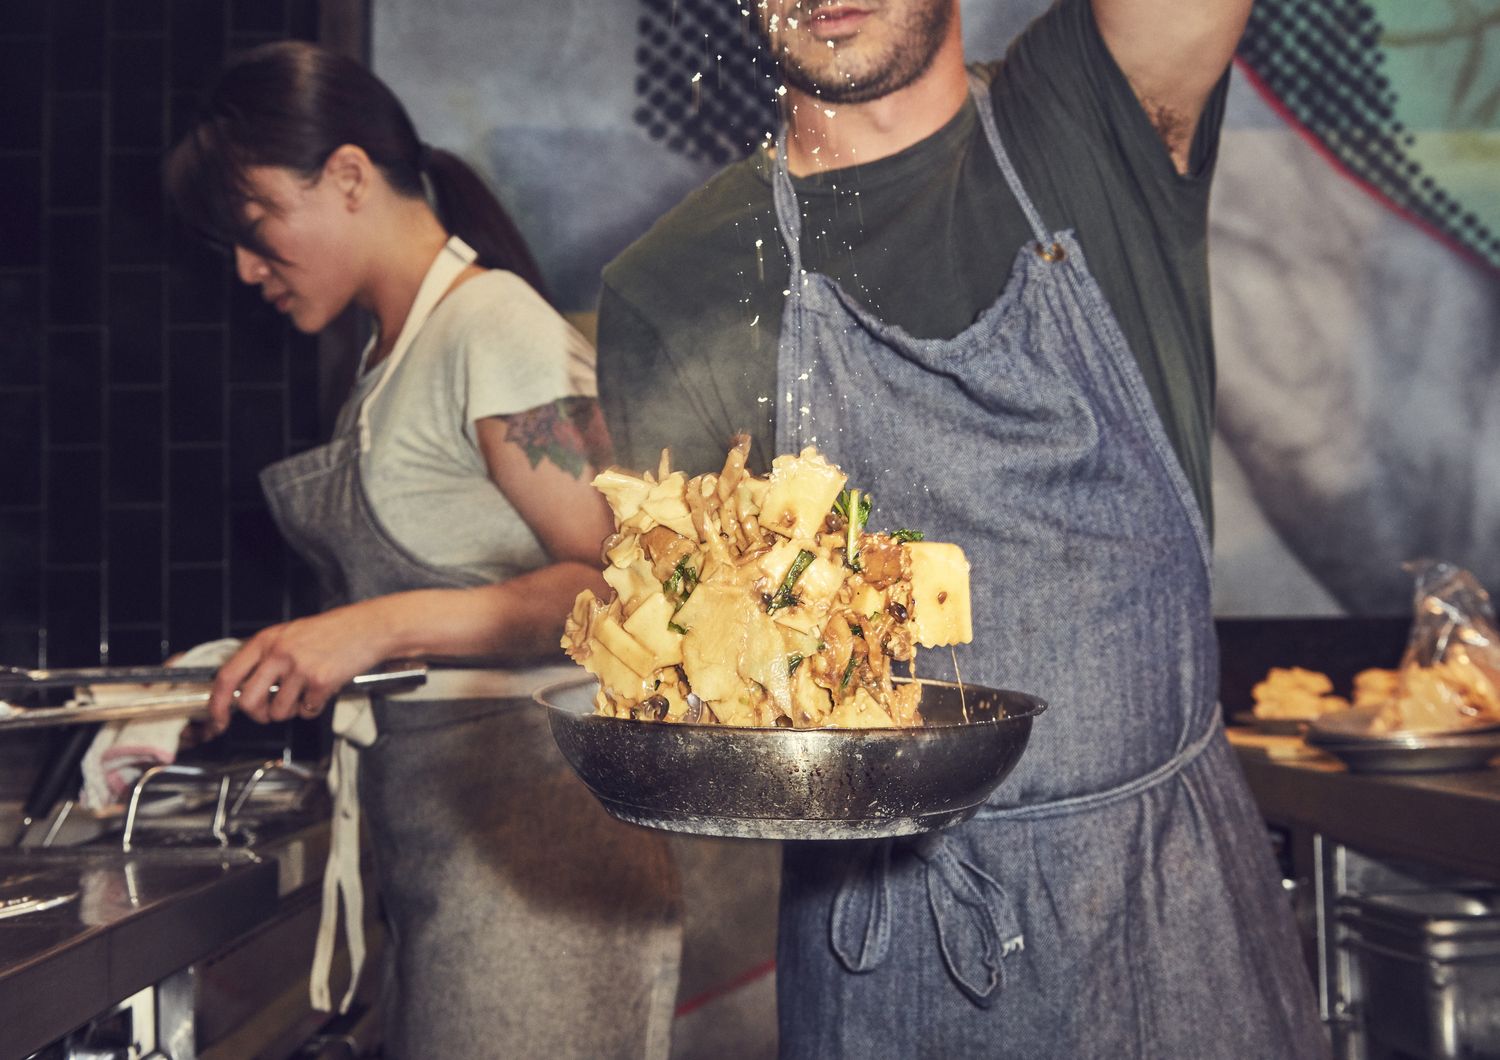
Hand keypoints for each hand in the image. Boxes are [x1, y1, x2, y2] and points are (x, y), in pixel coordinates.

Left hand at [207, 601, 393, 733]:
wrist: (369, 627)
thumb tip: (243, 688)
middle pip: (249, 702)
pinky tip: (322, 690)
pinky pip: (306, 711)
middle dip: (259, 715)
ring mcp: (300, 667)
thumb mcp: (290, 635)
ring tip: (304, 694)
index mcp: (266, 640)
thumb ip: (266, 657)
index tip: (218, 718)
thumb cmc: (332, 631)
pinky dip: (313, 707)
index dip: (217, 703)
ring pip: (278, 711)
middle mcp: (279, 653)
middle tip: (270, 712)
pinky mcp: (321, 681)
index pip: (228, 676)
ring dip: (290, 711)